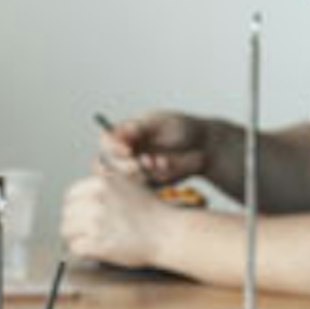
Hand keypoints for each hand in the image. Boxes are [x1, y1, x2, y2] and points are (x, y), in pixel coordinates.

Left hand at [61, 169, 188, 268]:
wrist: (166, 233)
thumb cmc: (152, 212)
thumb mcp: (128, 183)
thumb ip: (105, 180)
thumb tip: (86, 182)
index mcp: (100, 182)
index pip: (70, 196)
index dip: (75, 208)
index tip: (81, 217)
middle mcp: (95, 198)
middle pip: (66, 214)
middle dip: (74, 225)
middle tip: (86, 233)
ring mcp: (95, 221)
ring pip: (67, 231)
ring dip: (76, 238)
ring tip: (91, 242)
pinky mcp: (97, 242)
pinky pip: (75, 248)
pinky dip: (83, 252)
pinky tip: (95, 250)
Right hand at [98, 110, 212, 187]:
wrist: (203, 146)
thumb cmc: (181, 128)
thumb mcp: (161, 122)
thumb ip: (139, 128)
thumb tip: (117, 131)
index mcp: (124, 134)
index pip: (107, 141)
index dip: (112, 147)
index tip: (127, 150)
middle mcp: (125, 153)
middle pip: (109, 164)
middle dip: (123, 166)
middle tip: (139, 164)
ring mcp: (135, 170)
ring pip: (125, 178)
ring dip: (142, 171)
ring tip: (160, 160)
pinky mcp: (148, 184)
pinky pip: (145, 186)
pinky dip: (156, 176)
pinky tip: (167, 165)